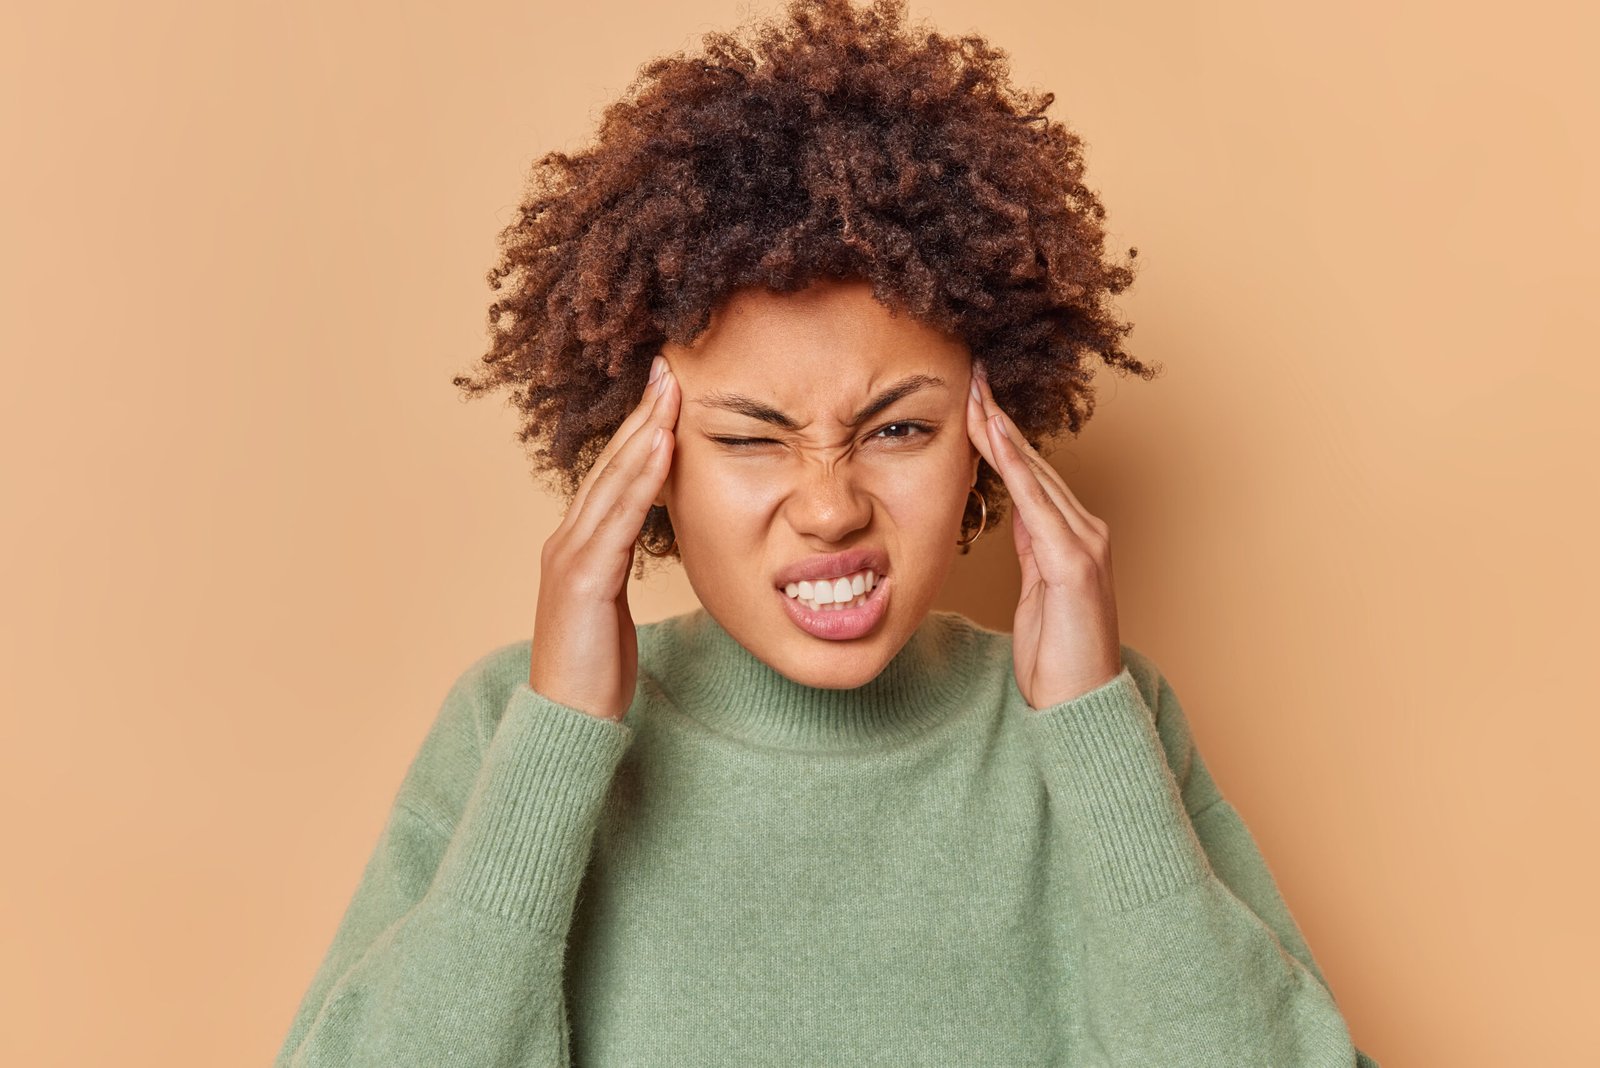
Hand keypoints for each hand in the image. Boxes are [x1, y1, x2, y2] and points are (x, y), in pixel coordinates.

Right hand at [529, 355, 679, 720]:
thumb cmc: (597, 671)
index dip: (639, 431)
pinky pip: (618, 520)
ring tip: (671, 391)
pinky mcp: (581, 580)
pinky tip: (663, 447)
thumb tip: (648, 539)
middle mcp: (567, 542)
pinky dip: (641, 480)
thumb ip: (623, 567)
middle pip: (610, 465)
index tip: (666, 390)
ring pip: (613, 482)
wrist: (568, 722)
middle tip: (669, 367)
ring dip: (644, 433)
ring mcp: (570, 558)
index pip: (613, 476)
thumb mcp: (616, 608)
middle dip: (642, 414)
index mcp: (578, 546)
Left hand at [965, 360, 1123, 710]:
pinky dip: (1017, 470)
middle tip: (972, 377)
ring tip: (976, 396)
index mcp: (1071, 539)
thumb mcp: (1035, 596)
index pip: (1031, 477)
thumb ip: (1032, 553)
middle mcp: (1085, 532)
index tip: (977, 402)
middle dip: (1001, 421)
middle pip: (1034, 465)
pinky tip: (998, 442)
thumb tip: (1018, 519)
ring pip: (1036, 476)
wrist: (1080, 705)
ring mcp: (1085, 545)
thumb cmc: (1058, 658)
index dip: (1004, 438)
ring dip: (1004, 434)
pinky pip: (1039, 506)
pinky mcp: (1076, 564)